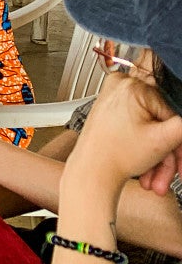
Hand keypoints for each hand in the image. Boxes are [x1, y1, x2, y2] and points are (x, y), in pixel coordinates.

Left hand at [69, 71, 181, 190]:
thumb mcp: (162, 140)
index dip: (180, 139)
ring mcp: (114, 98)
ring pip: (150, 129)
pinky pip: (138, 128)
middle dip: (169, 152)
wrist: (90, 172)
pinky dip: (146, 148)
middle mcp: (120, 86)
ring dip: (159, 156)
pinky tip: (148, 168)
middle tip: (173, 171)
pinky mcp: (111, 110)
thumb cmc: (113, 157)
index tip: (180, 157)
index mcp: (132, 86)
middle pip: (160, 122)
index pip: (172, 112)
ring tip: (157, 177)